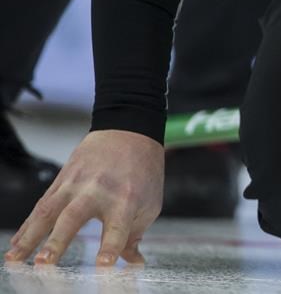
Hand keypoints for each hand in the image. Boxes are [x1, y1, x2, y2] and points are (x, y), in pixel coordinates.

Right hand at [4, 130, 163, 266]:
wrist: (129, 132)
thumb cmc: (142, 172)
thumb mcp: (149, 203)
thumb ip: (134, 236)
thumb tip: (133, 264)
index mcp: (126, 199)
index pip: (118, 228)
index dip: (111, 247)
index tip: (104, 265)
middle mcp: (98, 191)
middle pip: (74, 218)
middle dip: (57, 242)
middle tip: (44, 264)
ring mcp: (77, 184)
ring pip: (48, 211)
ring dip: (30, 236)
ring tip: (14, 258)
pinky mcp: (62, 179)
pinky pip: (42, 205)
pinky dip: (27, 225)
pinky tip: (16, 243)